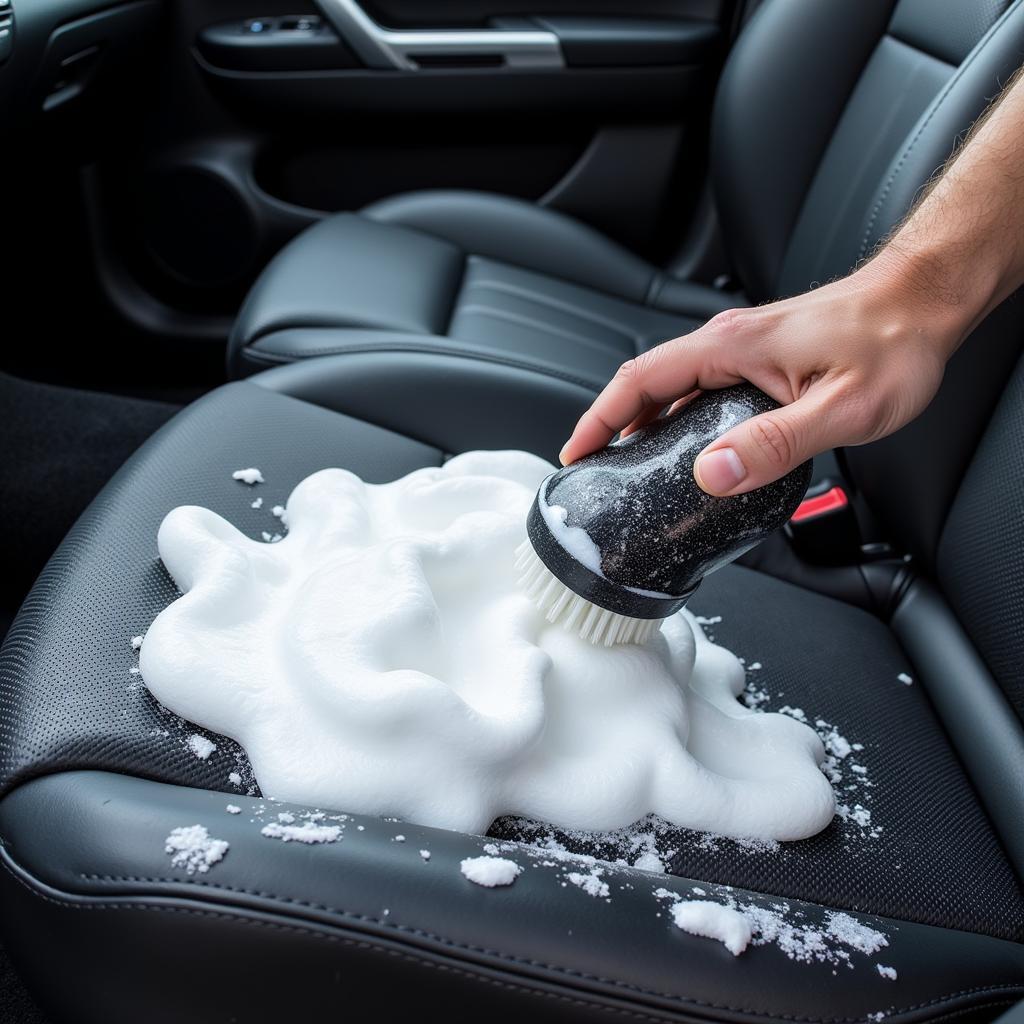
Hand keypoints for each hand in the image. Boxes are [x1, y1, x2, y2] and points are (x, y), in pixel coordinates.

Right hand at [558, 256, 963, 495]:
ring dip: (644, 426)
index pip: (640, 381)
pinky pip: (701, 391)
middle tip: (597, 472)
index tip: (576, 453)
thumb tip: (713, 474)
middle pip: (647, 385)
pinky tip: (690, 450)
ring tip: (631, 470)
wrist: (925, 302)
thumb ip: (776, 443)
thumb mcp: (841, 407)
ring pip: (674, 390)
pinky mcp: (760, 358)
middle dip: (612, 427)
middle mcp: (727, 342)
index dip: (600, 419)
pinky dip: (678, 421)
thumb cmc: (893, 342)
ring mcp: (742, 349)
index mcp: (730, 347)